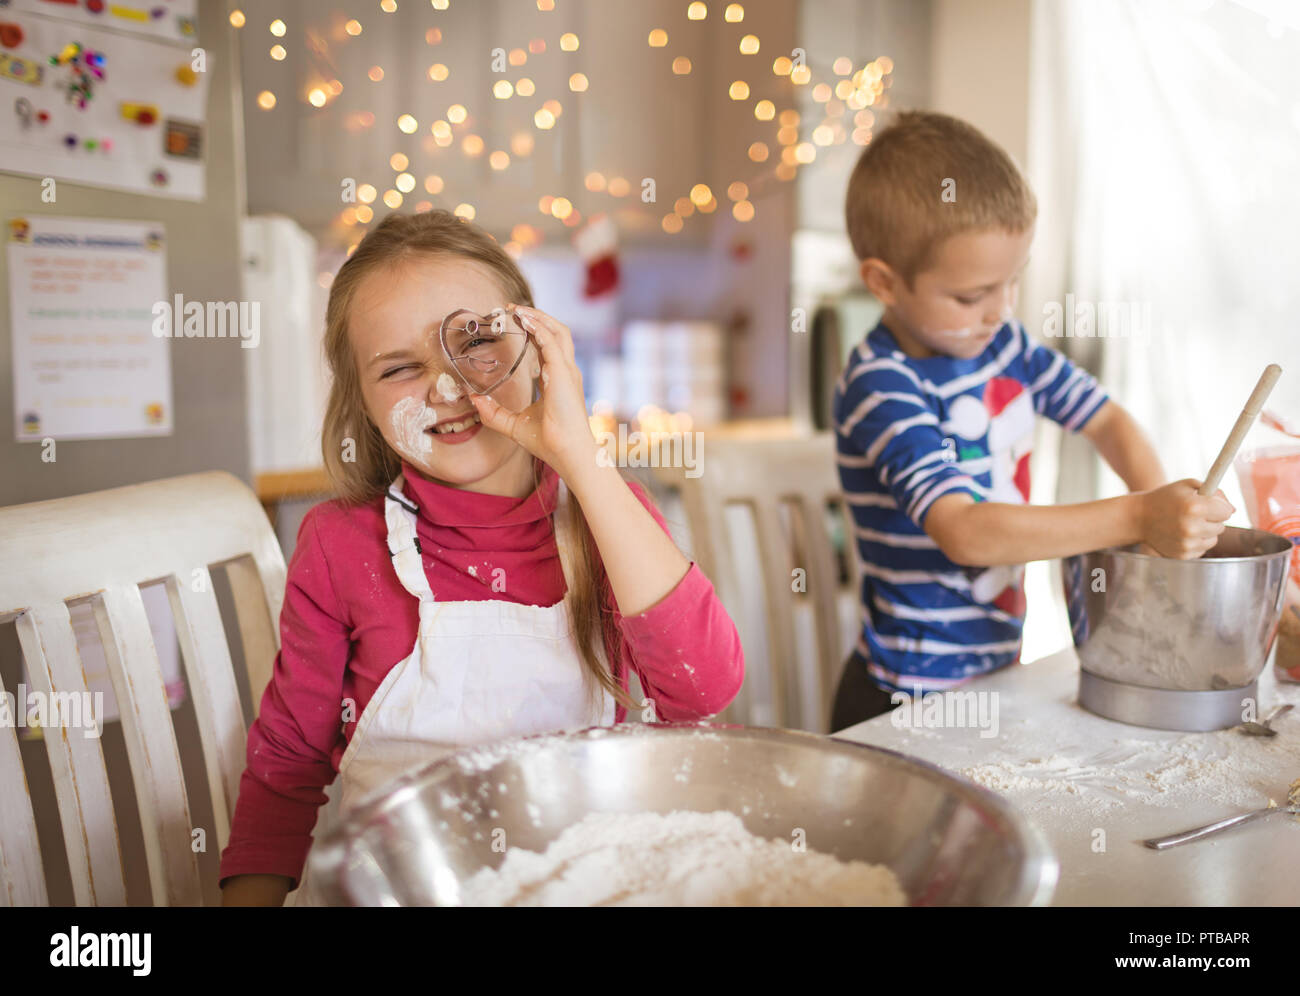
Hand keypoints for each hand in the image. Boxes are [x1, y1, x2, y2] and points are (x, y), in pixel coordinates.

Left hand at [468, 305, 597, 481]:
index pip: (548, 347)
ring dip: (538, 316)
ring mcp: (567, 371)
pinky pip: (551, 341)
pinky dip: (538, 327)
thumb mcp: (513, 424)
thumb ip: (493, 412)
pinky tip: (523, 319)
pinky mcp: (563, 373)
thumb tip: (473, 399)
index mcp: (559, 381)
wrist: (568, 453)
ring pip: (558, 330)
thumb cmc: (549, 442)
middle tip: (512, 308)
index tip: (515, 322)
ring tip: (517, 308)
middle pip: (557, 332)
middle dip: (537, 316)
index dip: (533, 331)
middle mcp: (566, 372)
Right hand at [1136, 478, 1233, 558]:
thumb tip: (1233, 510)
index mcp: (1195, 506)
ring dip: (1205, 532)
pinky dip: (1195, 542)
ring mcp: (1187, 543)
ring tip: (1187, 524)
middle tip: (1194, 514)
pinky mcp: (1182, 555)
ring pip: (1213, 539)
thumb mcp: (1188, 485)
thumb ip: (1215, 492)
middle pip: (1221, 526)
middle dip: (1212, 519)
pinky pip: (1202, 549)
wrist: (1138, 517)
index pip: (1226, 511)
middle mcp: (1192, 527)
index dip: (1218, 506)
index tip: (1208, 504)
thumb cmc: (1165, 497)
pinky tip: (1180, 534)